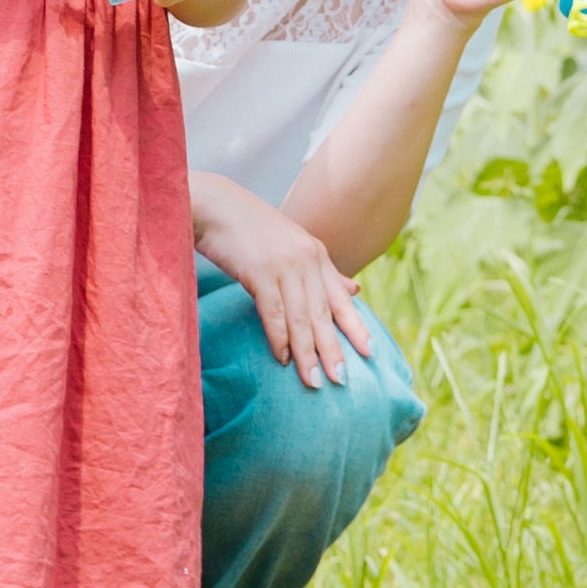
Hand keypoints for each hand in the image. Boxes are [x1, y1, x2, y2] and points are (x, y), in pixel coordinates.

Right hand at [191, 185, 373, 388]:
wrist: (216, 206)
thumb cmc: (252, 231)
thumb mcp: (293, 247)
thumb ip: (323, 271)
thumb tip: (355, 290)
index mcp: (316, 254)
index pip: (340, 298)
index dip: (356, 326)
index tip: (370, 353)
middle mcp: (306, 259)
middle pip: (323, 313)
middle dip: (333, 349)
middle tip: (341, 380)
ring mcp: (284, 265)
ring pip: (301, 317)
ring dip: (307, 352)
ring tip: (314, 381)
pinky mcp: (259, 271)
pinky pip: (273, 311)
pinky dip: (279, 337)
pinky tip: (282, 358)